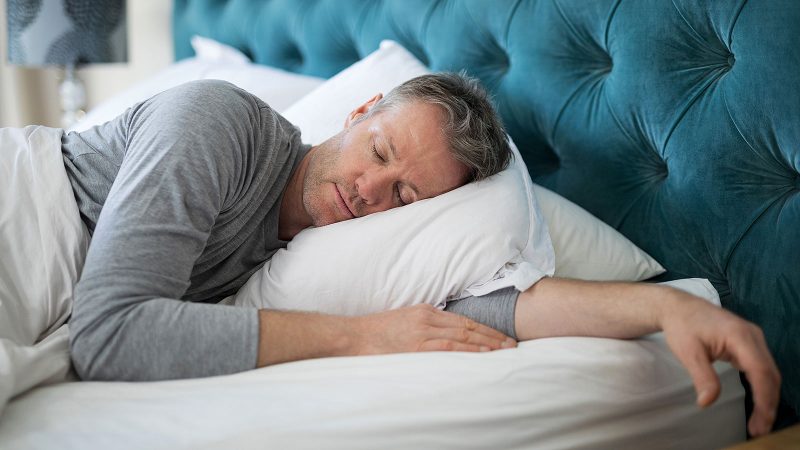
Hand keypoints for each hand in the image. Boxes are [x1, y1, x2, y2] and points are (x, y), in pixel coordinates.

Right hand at [352, 304, 516, 354]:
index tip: (501, 336)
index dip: (485, 328)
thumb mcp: (404, 321)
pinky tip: (482, 354)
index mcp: (425, 311)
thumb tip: (444, 335)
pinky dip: (468, 350)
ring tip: (505, 351)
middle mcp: (427, 318)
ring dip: (487, 344)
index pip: (463, 320)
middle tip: (512, 344)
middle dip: (493, 336)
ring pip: (463, 336)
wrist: (353, 336)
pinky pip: (448, 347)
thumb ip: (424, 325)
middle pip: (468, 326)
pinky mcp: (416, 345)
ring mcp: (422, 332)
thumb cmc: (376, 332)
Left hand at [660, 292, 780, 436]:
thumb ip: (702, 377)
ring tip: (760, 422)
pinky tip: (758, 404)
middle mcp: (752, 335)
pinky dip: (762, 387)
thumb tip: (707, 403)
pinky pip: (762, 367)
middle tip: (761, 429)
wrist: (679, 307)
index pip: (760, 370)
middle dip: (768, 403)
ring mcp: (753, 339)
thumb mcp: (688, 352)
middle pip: (770, 374)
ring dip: (767, 397)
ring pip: (769, 372)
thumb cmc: (682, 326)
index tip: (761, 420)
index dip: (764, 398)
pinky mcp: (749, 344)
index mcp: (739, 335)